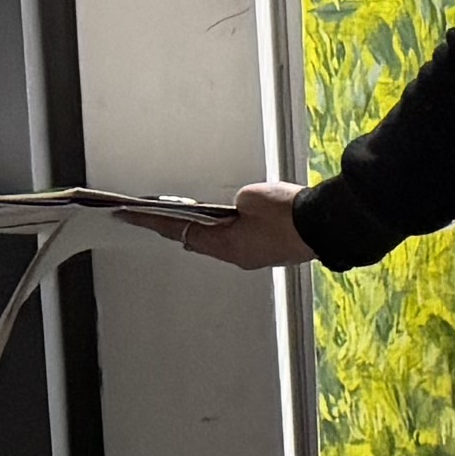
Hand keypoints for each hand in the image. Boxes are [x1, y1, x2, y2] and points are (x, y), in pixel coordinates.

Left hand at [127, 184, 317, 270]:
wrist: (328, 224)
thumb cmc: (289, 212)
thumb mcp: (250, 197)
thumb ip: (235, 203)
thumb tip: (237, 208)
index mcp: (225, 246)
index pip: (177, 230)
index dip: (150, 220)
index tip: (126, 215)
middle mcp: (238, 257)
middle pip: (198, 241)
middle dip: (178, 227)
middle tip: (156, 216)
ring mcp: (257, 258)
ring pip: (221, 243)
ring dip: (208, 230)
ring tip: (196, 217)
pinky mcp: (274, 253)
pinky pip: (243, 242)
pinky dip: (231, 232)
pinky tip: (235, 222)